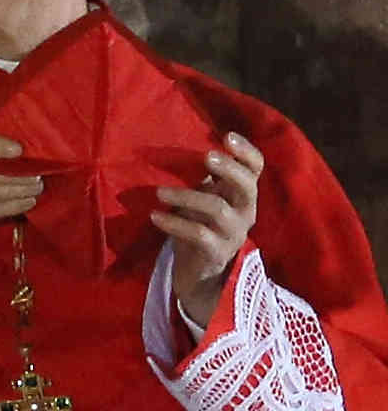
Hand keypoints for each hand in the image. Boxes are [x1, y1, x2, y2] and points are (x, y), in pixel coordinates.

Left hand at [153, 133, 263, 328]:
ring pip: (218, 209)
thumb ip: (204, 179)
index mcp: (242, 194)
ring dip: (186, 196)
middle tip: (206, 156)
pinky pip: (198, 234)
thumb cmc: (200, 227)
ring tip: (159, 192)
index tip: (226, 135)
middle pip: (247, 186)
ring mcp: (233, 233)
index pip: (255, 169)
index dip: (246, 152)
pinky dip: (175, 224)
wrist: (200, 274)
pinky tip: (155, 217)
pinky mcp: (216, 252)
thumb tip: (185, 147)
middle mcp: (244, 211)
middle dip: (229, 168)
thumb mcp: (204, 200)